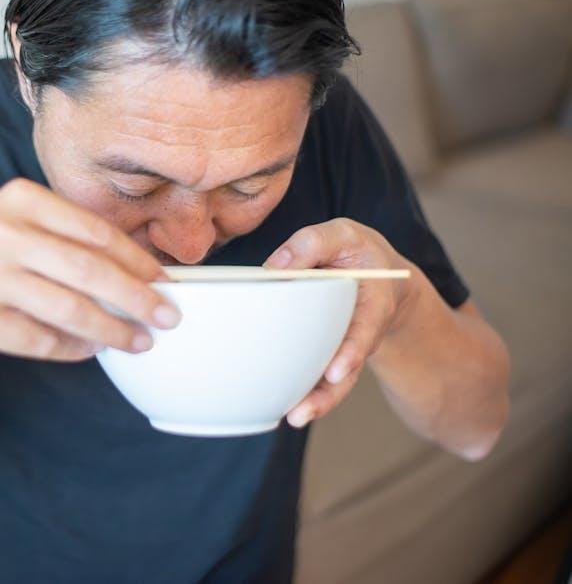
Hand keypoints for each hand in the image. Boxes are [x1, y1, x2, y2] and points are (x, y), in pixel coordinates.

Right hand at [0, 178, 180, 360]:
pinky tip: (91, 350)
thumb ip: (69, 238)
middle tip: (168, 316)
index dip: (138, 260)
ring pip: (69, 309)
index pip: (95, 231)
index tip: (166, 282)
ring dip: (112, 329)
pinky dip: (73, 349)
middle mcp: (1, 232)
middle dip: (137, 297)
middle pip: (89, 269)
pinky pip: (40, 340)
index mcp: (21, 199)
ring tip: (139, 341)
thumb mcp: (18, 222)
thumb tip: (143, 276)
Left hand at [263, 218, 416, 427]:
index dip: (352, 351)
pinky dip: (306, 392)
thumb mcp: (342, 235)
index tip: (338, 372)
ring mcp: (346, 346)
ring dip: (315, 401)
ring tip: (293, 418)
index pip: (366, 329)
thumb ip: (312, 243)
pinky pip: (320, 376)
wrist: (377, 273)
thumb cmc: (355, 252)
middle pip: (348, 368)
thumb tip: (274, 268)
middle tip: (301, 413)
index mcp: (374, 299)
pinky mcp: (328, 353)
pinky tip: (283, 407)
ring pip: (335, 381)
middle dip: (327, 393)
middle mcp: (362, 330)